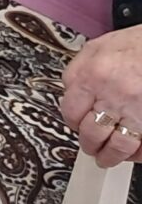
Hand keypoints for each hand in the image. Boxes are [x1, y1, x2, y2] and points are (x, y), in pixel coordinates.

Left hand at [61, 29, 141, 166]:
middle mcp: (114, 96)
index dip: (72, 121)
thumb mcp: (97, 47)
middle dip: (89, 144)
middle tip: (91, 147)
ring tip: (107, 158)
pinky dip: (138, 154)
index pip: (71, 111)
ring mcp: (138, 111)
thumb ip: (77, 70)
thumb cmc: (137, 45)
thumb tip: (68, 91)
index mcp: (94, 77)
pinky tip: (133, 153)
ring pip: (118, 145)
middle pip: (92, 132)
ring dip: (110, 155)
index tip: (76, 125)